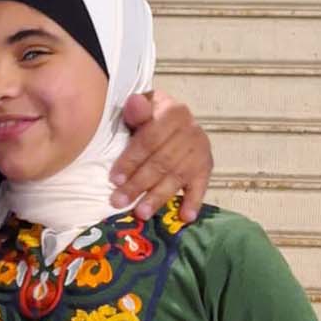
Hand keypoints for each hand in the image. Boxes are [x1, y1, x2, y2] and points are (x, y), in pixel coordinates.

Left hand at [111, 91, 210, 219]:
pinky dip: (193, 202)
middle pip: (161, 162)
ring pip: (176, 177)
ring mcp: (200, 151)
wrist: (173, 117)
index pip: (150, 140)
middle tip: (119, 201)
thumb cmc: (149, 116)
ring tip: (142, 213)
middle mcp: (190, 131)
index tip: (114, 178)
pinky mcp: (206, 168)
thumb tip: (134, 103)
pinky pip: (200, 187)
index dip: (131, 160)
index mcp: (173, 113)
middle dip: (138, 184)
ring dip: (158, 197)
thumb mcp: (142, 106)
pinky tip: (185, 217)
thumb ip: (137, 108)